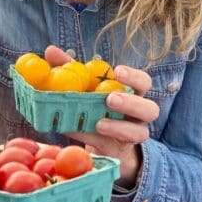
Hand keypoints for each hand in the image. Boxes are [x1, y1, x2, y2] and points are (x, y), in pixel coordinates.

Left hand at [44, 46, 158, 187]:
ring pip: (140, 133)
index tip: (117, 71)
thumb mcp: (85, 85)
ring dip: (119, 127)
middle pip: (150, 109)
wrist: (101, 141)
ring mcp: (130, 135)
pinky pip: (110, 145)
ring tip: (99, 123)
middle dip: (131, 103)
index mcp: (133, 94)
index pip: (144, 82)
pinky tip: (77, 130)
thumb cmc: (95, 104)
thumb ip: (70, 68)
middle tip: (110, 99)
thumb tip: (51, 51)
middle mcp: (137, 115)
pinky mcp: (116, 150)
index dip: (134, 77)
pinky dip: (92, 138)